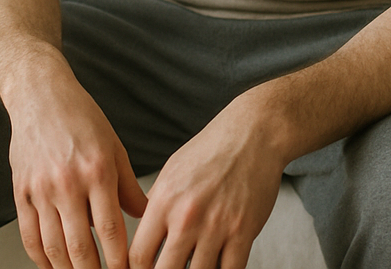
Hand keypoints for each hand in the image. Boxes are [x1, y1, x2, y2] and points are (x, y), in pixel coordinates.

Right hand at [8, 65, 148, 268]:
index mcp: (97, 172)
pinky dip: (41, 258)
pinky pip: (29, 235)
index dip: (120, 262)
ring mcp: (41, 189)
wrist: (40, 94)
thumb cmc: (81, 117)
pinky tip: (53, 266)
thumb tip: (146, 216)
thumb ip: (128, 186)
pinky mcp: (20, 191)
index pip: (112, 231)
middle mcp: (68, 183)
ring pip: (54, 247)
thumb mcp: (114, 147)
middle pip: (81, 247)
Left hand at [129, 98, 286, 268]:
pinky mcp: (243, 232)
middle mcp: (187, 217)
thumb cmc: (210, 152)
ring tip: (193, 267)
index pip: (138, 257)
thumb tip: (142, 238)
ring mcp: (217, 227)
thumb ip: (156, 207)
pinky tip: (217, 266)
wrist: (252, 135)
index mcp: (164, 202)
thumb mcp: (171, 173)